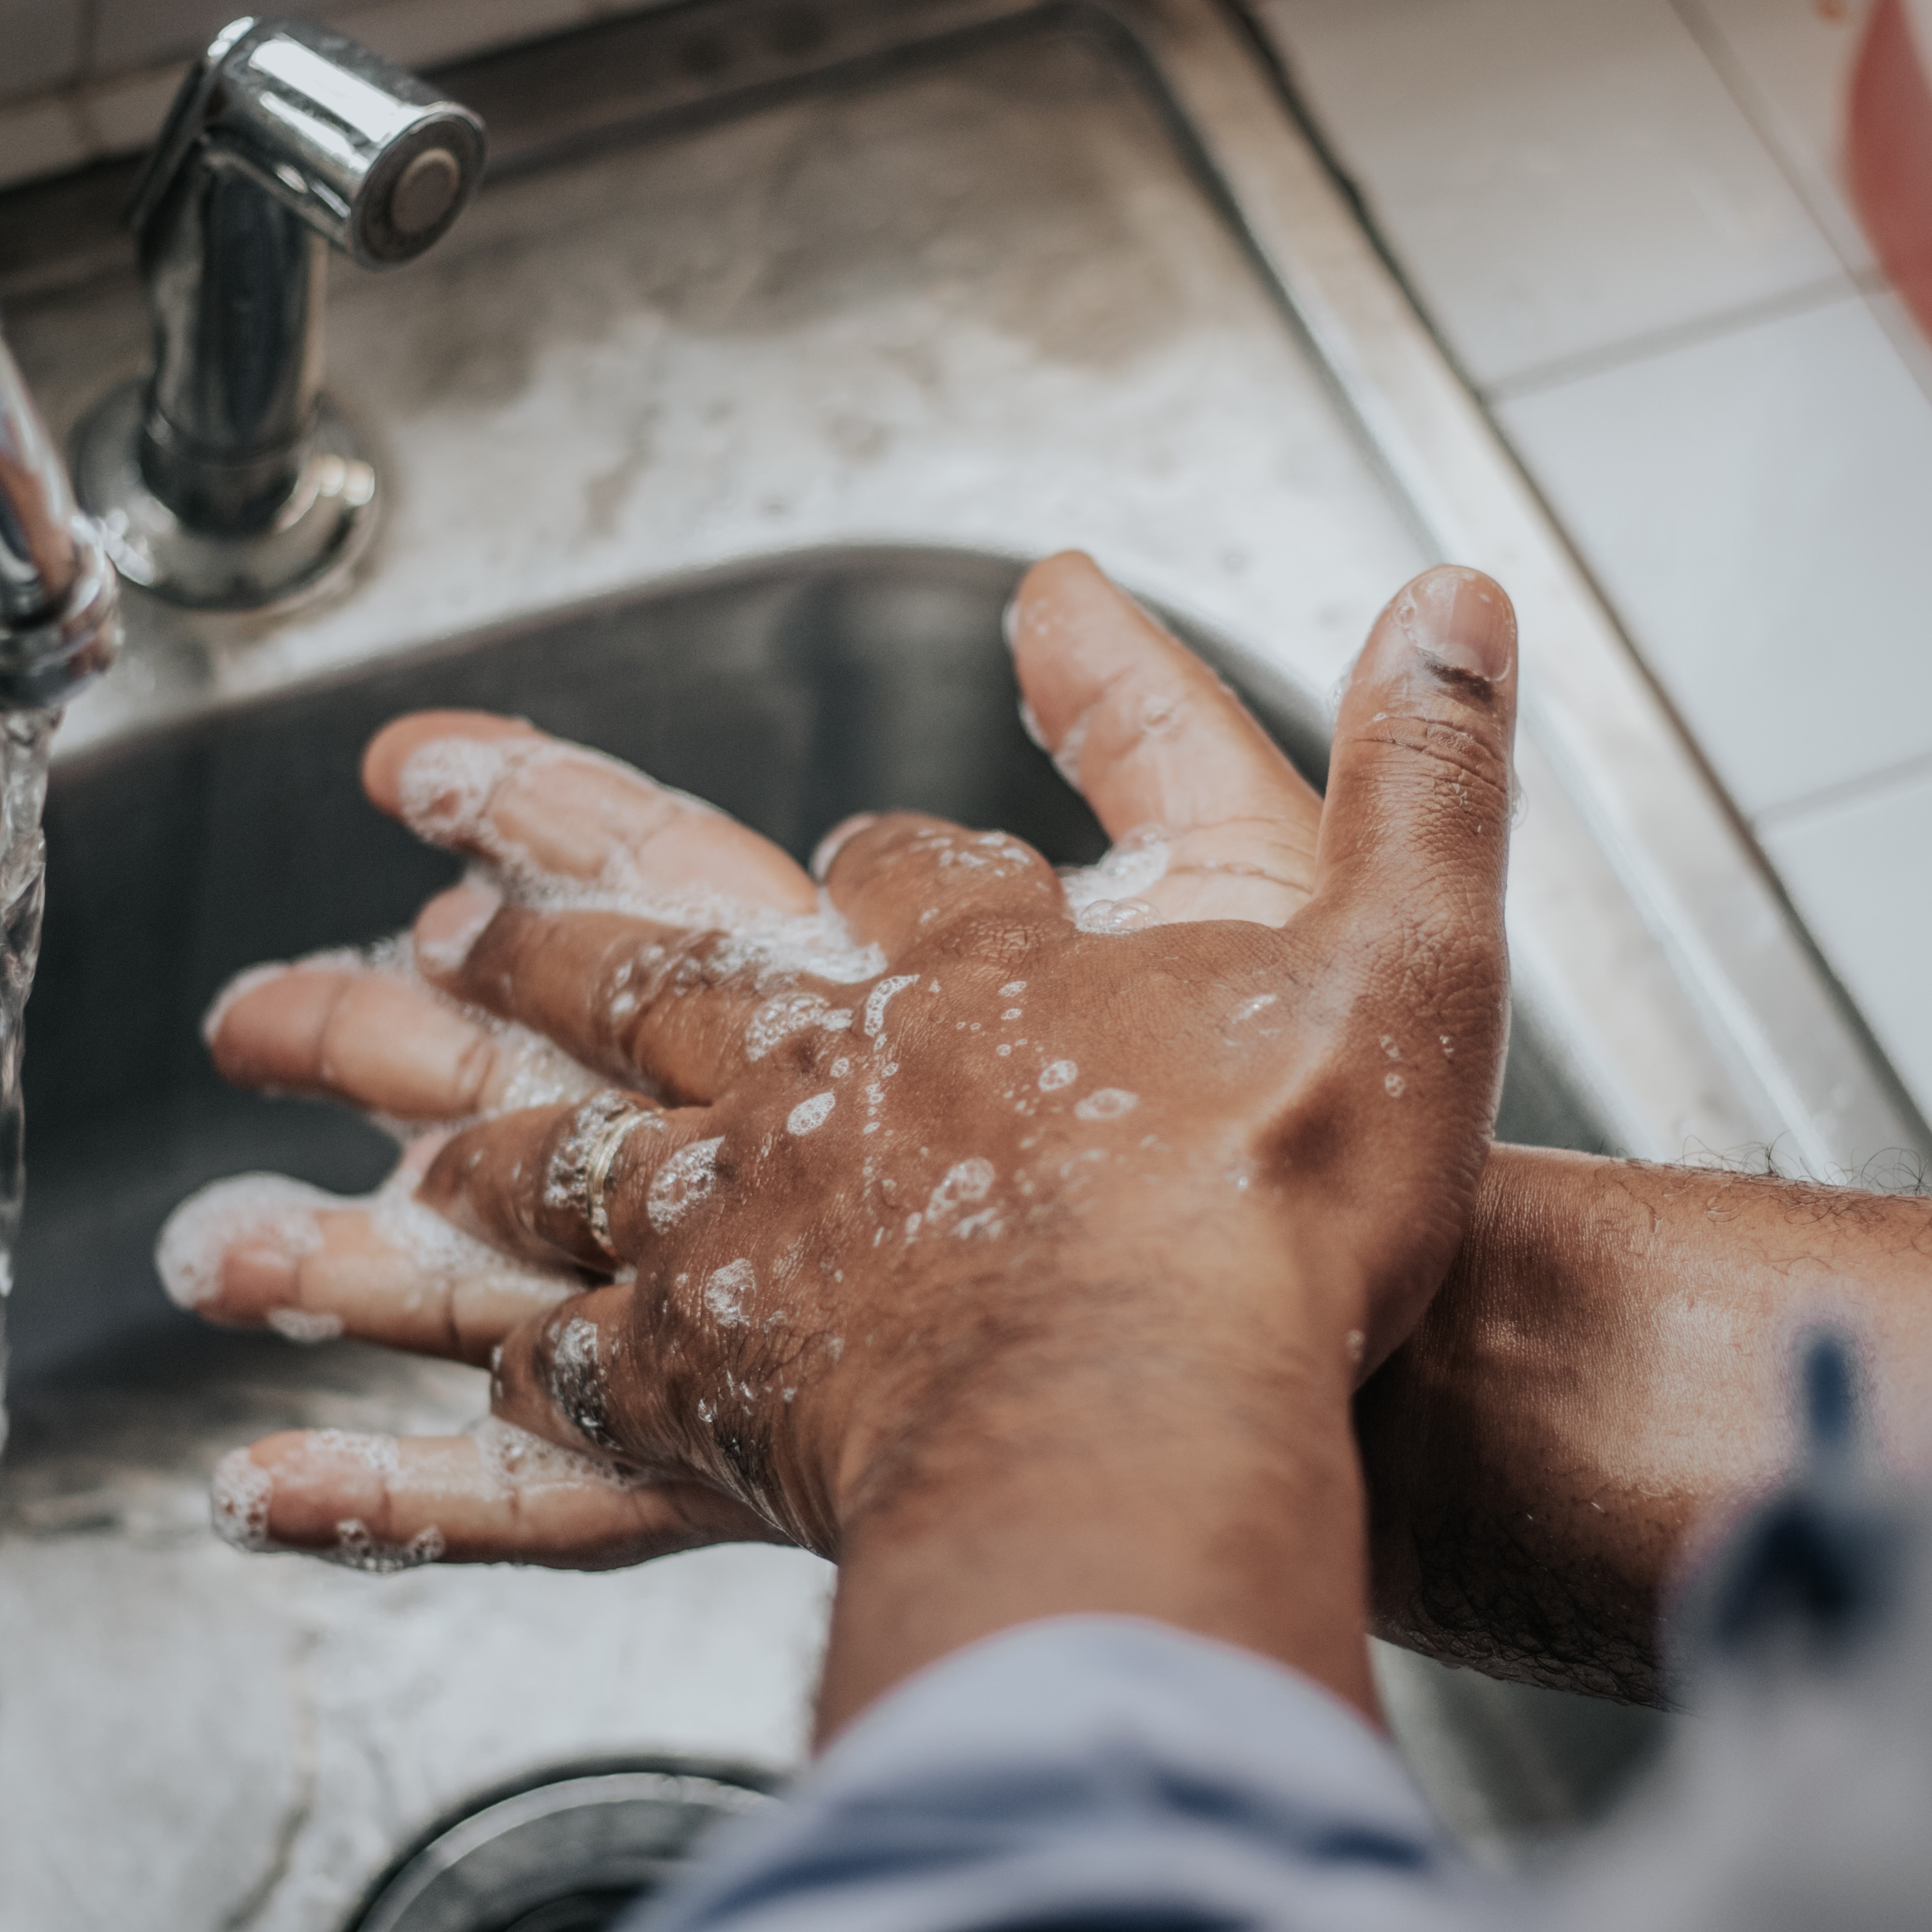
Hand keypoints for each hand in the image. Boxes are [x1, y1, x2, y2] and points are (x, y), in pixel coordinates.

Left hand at [165, 555, 1518, 1723]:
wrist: (1160, 1410)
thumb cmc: (1280, 1203)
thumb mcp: (1403, 946)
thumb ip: (1419, 765)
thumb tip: (1450, 594)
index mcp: (977, 968)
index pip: (903, 870)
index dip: (891, 861)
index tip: (864, 856)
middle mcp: (830, 1073)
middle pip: (647, 969)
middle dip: (541, 920)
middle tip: (433, 896)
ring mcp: (748, 1219)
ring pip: (562, 1139)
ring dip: (463, 1099)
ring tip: (365, 1078)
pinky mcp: (718, 1379)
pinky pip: (577, 1359)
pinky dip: (518, 1349)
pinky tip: (472, 1355)